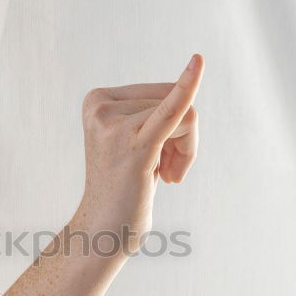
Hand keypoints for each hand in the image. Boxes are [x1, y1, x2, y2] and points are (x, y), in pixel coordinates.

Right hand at [74, 53, 203, 254]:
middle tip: (168, 171)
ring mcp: (114, 125)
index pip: (160, 92)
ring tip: (167, 175)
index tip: (162, 158)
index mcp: (97, 100)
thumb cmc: (126, 188)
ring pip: (185, 115)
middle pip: (174, 97)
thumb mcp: (135, 141)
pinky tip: (198, 63)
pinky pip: (173, 110)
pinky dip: (188, 87)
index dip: (174, 125)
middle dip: (183, 136)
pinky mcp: (134, 145)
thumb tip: (193, 67)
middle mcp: (101, 107)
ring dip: (186, 150)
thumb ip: (153, 108)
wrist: (104, 232)